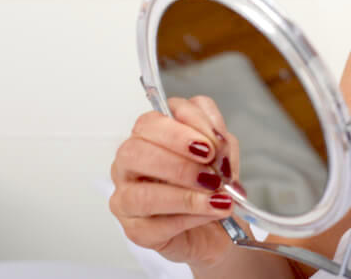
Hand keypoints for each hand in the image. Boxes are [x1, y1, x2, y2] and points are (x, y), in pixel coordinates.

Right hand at [109, 96, 241, 268]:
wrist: (216, 224)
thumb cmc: (212, 183)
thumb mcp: (223, 154)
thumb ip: (221, 144)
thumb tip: (218, 147)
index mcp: (150, 135)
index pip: (151, 120)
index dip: (182, 130)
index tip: (211, 145)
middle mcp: (130, 164)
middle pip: (135, 151)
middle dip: (178, 161)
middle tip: (210, 171)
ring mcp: (127, 198)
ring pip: (140, 193)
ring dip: (184, 195)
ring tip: (216, 196)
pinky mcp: (135, 230)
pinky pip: (154, 225)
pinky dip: (188, 217)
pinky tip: (210, 212)